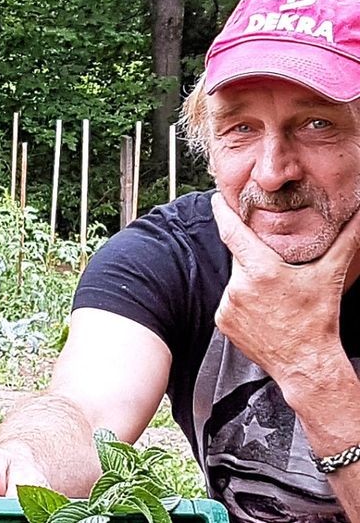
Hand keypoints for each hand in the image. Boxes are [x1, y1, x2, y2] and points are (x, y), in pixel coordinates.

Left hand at [210, 193, 359, 385]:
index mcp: (261, 271)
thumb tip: (359, 216)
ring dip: (251, 281)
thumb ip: (345, 241)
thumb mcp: (330, 276)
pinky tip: (264, 311)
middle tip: (277, 270)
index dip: (224, 212)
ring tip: (276, 297)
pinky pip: (230, 301)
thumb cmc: (318, 321)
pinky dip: (244, 301)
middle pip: (241, 258)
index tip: (218, 199)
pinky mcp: (222, 321)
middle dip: (255, 258)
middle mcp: (239, 286)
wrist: (306, 363)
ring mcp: (228, 305)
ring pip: (237, 280)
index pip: (233, 232)